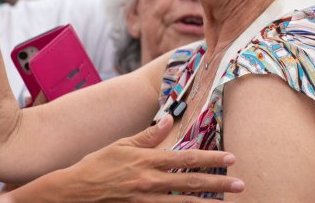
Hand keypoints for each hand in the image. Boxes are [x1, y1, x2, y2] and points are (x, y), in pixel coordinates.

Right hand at [5, 115, 243, 201]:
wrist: (73, 191)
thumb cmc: (97, 165)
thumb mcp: (122, 145)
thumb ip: (148, 135)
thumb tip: (168, 119)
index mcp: (147, 160)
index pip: (186, 158)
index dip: (210, 158)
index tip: (230, 158)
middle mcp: (149, 180)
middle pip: (190, 182)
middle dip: (218, 183)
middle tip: (240, 184)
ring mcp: (145, 199)